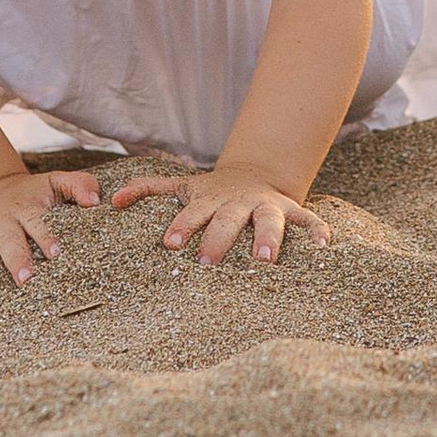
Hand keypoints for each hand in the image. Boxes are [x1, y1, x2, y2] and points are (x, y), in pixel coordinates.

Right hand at [0, 166, 101, 297]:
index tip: (55, 252)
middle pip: (6, 240)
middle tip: (25, 280)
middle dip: (15, 259)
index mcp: (24, 208)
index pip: (36, 222)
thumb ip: (78, 185)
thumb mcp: (55, 182)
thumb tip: (96, 201)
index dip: (45, 236)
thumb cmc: (31, 194)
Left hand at [113, 160, 330, 266]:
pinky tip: (324, 248)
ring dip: (267, 238)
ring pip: (269, 220)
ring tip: (264, 261)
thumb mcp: (181, 186)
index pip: (192, 213)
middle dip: (218, 239)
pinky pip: (308, 220)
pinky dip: (317, 231)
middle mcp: (238, 202)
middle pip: (228, 220)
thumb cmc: (211, 193)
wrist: (255, 173)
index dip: (182, 226)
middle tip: (208, 262)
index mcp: (209, 199)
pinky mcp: (292, 210)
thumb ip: (148, 190)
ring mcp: (266, 206)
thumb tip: (112, 201)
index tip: (170, 244)